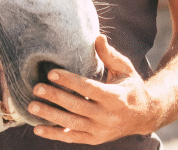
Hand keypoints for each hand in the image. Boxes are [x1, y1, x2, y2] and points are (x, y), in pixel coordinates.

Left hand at [28, 35, 158, 144]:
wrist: (145, 116)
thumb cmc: (131, 87)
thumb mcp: (125, 69)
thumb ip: (110, 55)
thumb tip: (97, 37)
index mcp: (116, 97)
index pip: (89, 89)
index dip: (70, 81)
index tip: (52, 73)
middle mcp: (108, 116)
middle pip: (77, 107)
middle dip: (55, 97)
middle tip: (36, 88)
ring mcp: (101, 131)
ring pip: (71, 124)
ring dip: (50, 116)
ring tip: (32, 106)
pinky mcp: (95, 139)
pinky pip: (72, 138)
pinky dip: (54, 135)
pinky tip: (37, 129)